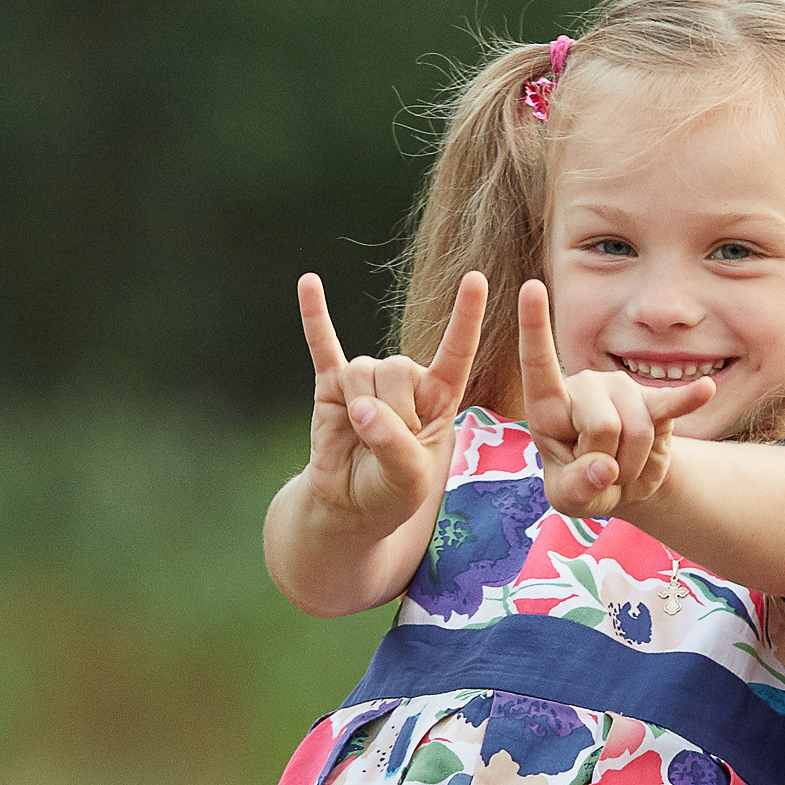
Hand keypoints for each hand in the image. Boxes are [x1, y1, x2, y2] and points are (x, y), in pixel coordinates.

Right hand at [296, 270, 484, 535]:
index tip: (476, 279)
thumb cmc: (393, 491)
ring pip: (362, 371)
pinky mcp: (331, 384)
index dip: (466, 318)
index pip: (456, 352)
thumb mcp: (409, 479)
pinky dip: (314, 316)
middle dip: (390, 412)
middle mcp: (405, 380)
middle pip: (397, 368)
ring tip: (362, 436)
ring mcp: (367, 379)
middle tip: (386, 446)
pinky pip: (322, 345)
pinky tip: (308, 283)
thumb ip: (394, 444)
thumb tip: (361, 408)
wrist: (350, 504)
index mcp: (439, 397)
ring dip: (360, 409)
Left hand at [520, 278, 716, 516]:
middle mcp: (585, 387)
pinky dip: (688, 400)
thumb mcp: (568, 499)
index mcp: (549, 407)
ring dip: (635, 467)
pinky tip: (705, 389)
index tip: (530, 287)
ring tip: (624, 469)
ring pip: (637, 431)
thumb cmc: (584, 484)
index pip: (539, 365)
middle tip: (604, 474)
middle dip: (608, 465)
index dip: (534, 328)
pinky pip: (673, 404)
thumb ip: (576, 488)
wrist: (623, 483)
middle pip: (602, 427)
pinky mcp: (656, 402)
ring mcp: (622, 390)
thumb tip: (604, 468)